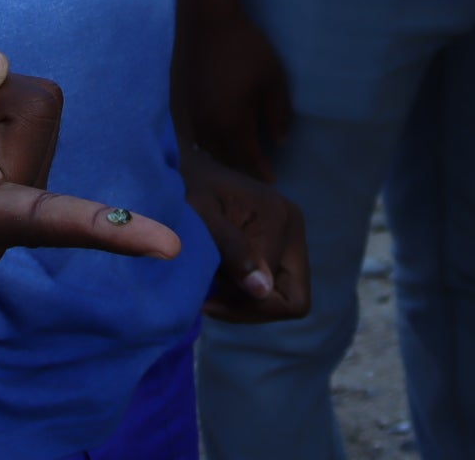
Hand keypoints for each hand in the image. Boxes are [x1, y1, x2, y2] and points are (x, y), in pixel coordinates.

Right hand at [181, 5, 292, 180]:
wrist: (208, 21)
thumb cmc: (246, 49)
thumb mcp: (273, 80)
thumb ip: (278, 114)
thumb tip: (279, 142)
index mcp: (231, 124)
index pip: (248, 158)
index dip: (261, 171)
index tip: (272, 180)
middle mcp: (207, 127)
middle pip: (225, 159)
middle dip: (242, 169)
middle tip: (256, 172)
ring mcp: (191, 116)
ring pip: (207, 149)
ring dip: (223, 158)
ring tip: (237, 160)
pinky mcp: (182, 103)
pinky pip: (195, 135)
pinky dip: (208, 144)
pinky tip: (216, 140)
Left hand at [182, 145, 309, 322]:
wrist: (180, 165)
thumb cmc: (183, 187)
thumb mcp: (200, 215)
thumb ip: (232, 249)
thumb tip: (263, 289)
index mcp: (281, 219)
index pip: (284, 298)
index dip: (245, 306)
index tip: (206, 297)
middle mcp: (294, 227)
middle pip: (293, 300)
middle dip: (251, 309)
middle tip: (209, 299)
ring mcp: (288, 235)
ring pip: (282, 296)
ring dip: (244, 301)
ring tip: (207, 285)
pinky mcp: (276, 241)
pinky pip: (272, 285)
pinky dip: (244, 292)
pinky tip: (215, 280)